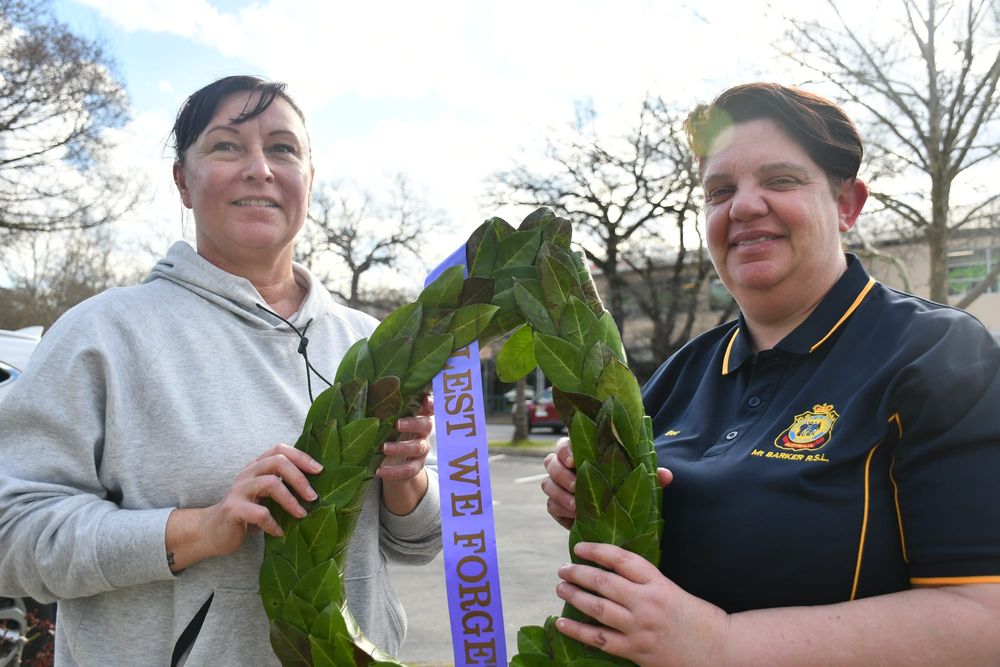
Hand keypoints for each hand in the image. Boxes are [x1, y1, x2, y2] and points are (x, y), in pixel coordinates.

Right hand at [166, 443, 321, 570]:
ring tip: (302, 515)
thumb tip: (319, 488)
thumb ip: (282, 485)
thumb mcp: (264, 494)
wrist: (212, 531)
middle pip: (278, 462)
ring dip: (291, 500)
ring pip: (270, 483)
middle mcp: (248, 473)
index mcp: (257, 466)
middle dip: (300, 478)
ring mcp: (239, 490)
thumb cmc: (247, 512)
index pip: (280, 449)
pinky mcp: (232, 510)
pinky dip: (273, 523)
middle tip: (313, 497)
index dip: (301, 456)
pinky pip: (259, 513)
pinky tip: (280, 532)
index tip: (319, 471)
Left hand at [380, 393, 432, 514]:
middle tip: (397, 424)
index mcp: (419, 416)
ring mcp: (422, 449)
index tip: (426, 400)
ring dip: (401, 447)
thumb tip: (363, 386)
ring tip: (384, 448)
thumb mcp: (388, 419)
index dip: (431, 403)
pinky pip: (408, 470)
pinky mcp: (415, 466)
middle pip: (426, 425)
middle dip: (413, 423)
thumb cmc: (390, 432)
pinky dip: (394, 471)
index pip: (430, 406)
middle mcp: (424, 431)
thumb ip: (384, 407)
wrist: (394, 463)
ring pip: (417, 447)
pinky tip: (380, 471)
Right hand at [543, 438, 672, 529]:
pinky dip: (560, 510)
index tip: (574, 460)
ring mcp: (558, 486)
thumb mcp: (637, 481)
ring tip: (577, 506)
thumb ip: (649, 476)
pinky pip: (550, 506)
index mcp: (582, 453)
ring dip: (560, 495)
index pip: (565, 444)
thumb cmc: (624, 489)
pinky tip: (574, 517)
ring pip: (547, 484)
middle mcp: (566, 467)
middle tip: (576, 486)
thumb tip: (666, 475)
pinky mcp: (556, 506)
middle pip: (550, 462)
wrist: (616, 517)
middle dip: (561, 474)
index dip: (565, 451)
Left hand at [555, 542, 727, 666]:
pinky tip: (562, 623)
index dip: (596, 550)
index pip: (621, 559)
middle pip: (604, 582)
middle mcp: (648, 603)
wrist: (721, 650)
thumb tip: (611, 570)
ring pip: (598, 609)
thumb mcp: (672, 589)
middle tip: (562, 569)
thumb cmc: (697, 618)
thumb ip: (645, 581)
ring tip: (561, 588)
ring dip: (574, 597)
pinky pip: (600, 640)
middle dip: (578, 573)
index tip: (579, 546)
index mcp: (658, 583)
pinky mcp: (636, 651)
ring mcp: (641, 628)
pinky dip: (577, 631)